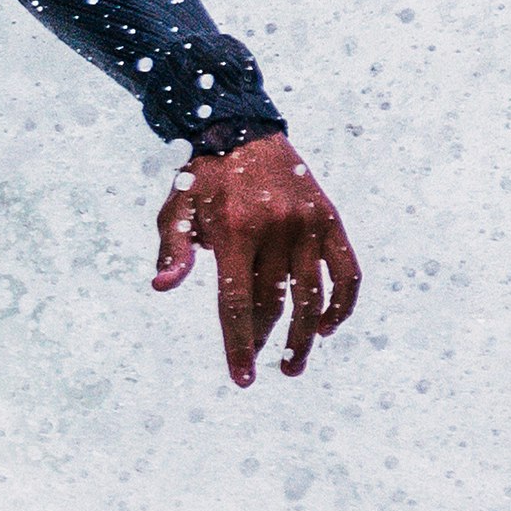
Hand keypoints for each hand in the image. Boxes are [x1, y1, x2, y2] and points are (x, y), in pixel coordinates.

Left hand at [150, 130, 359, 386]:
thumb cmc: (204, 179)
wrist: (244, 132)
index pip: (238, 302)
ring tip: (294, 365)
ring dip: (305, 337)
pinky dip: (342, 303)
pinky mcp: (331, 221)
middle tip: (260, 365)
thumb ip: (173, 248)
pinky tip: (327, 327)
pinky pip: (347, 272)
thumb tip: (162, 286)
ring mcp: (309, 225)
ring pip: (313, 296)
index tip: (243, 378)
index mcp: (236, 230)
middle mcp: (277, 229)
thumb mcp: (177, 208)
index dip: (239, 344)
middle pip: (274, 304)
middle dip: (265, 341)